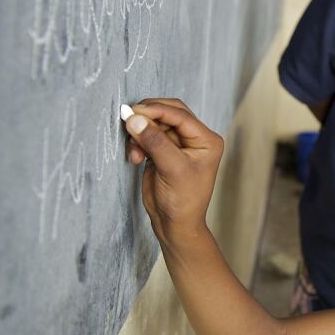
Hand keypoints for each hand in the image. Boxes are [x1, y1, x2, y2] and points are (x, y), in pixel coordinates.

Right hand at [124, 98, 223, 244]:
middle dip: (148, 118)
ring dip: (140, 134)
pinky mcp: (162, 151)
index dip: (157, 110)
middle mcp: (194, 138)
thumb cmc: (183, 200)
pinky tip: (135, 158)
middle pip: (168, 114)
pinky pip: (147, 137)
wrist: (174, 224)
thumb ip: (155, 142)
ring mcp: (178, 144)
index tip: (134, 112)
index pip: (180, 115)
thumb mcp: (172, 169)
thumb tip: (135, 118)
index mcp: (206, 140)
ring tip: (134, 152)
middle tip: (128, 121)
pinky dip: (138, 143)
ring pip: (154, 125)